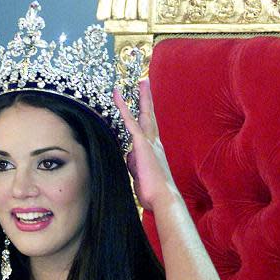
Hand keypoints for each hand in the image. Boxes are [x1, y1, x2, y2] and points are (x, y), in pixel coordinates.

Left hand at [113, 79, 181, 211]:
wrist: (163, 198)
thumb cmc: (152, 193)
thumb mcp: (139, 176)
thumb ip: (134, 164)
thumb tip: (130, 156)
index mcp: (154, 151)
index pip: (148, 129)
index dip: (145, 116)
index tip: (143, 106)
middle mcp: (154, 143)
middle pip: (149, 116)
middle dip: (147, 99)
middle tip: (145, 82)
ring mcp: (149, 142)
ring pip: (143, 114)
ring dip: (141, 97)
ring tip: (140, 81)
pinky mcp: (142, 144)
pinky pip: (130, 122)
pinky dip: (123, 108)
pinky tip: (117, 96)